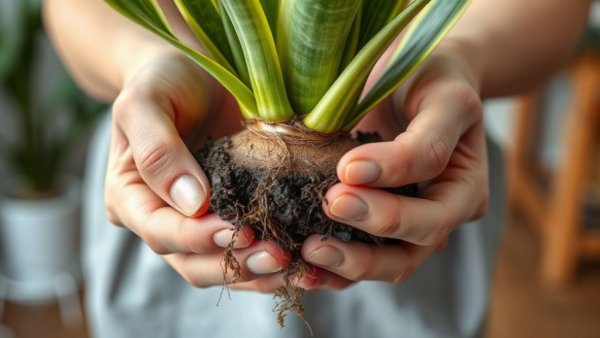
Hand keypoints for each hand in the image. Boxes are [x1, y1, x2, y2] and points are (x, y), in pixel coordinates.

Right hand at [104, 48, 305, 290]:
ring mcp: (199, 222)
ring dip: (261, 272)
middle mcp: (163, 219)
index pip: (160, 231)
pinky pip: (249, 250)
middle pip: (193, 262)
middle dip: (236, 264)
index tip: (236, 231)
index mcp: (131, 198)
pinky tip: (306, 259)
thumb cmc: (161, 81)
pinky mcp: (233, 215)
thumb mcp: (145, 103)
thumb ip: (157, 150)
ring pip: (224, 266)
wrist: (191, 72)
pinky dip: (274, 261)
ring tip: (299, 266)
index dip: (197, 238)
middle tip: (278, 255)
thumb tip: (192, 204)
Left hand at [302, 46, 488, 282]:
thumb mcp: (444, 100)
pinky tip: (297, 265)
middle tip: (318, 231)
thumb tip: (356, 173)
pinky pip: (352, 255)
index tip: (344, 172)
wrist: (416, 74)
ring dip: (339, 269)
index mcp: (463, 193)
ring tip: (303, 256)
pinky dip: (326, 267)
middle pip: (405, 256)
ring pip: (376, 267)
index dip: (389, 209)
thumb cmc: (436, 81)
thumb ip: (419, 142)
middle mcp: (435, 218)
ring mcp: (402, 227)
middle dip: (361, 251)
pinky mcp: (370, 223)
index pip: (430, 216)